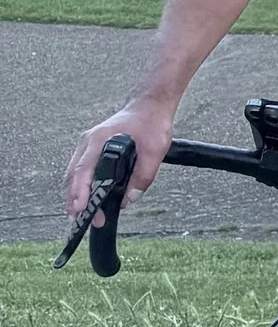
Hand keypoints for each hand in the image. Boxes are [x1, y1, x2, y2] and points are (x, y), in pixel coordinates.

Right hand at [70, 98, 172, 216]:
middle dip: (75, 200)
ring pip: (73, 174)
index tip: (80, 208)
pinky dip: (80, 186)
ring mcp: (87, 145)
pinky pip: (80, 171)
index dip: (80, 191)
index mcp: (99, 139)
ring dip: (75, 195)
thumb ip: (143, 175)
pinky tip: (86, 200)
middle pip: (73, 175)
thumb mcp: (155, 149)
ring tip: (81, 216)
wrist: (149, 106)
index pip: (83, 170)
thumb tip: (129, 199)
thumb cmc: (151, 123)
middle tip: (81, 221)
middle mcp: (88, 142)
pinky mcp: (91, 149)